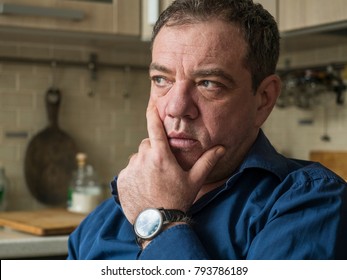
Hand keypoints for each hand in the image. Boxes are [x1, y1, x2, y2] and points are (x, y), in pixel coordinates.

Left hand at [117, 100, 224, 223]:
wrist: (158, 224)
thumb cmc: (177, 200)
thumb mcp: (194, 181)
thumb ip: (207, 162)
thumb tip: (221, 148)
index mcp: (161, 156)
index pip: (154, 128)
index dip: (153, 114)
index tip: (151, 105)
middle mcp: (142, 159)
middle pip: (147, 145)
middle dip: (154, 150)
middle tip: (163, 167)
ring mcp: (130, 170)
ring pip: (137, 158)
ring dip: (144, 163)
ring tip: (154, 180)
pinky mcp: (121, 180)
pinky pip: (128, 171)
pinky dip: (135, 175)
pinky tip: (144, 187)